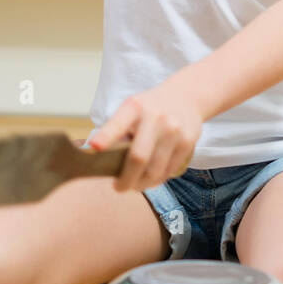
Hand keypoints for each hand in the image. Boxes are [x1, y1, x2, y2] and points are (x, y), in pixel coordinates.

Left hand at [86, 82, 202, 191]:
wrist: (186, 95)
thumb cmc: (151, 107)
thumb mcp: (132, 108)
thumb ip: (118, 129)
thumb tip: (102, 158)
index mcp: (135, 107)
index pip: (118, 124)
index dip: (106, 137)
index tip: (95, 148)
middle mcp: (156, 117)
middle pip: (138, 157)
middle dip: (126, 179)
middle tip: (119, 188)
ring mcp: (174, 130)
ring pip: (155, 170)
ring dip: (142, 184)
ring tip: (135, 185)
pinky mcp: (188, 142)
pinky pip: (169, 170)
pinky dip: (157, 180)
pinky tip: (151, 179)